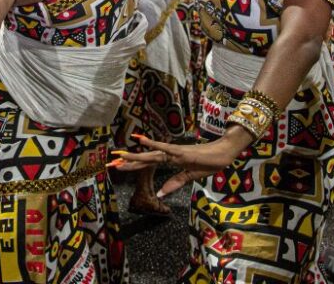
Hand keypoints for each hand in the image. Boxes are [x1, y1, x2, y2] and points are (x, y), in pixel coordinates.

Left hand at [111, 133, 245, 197]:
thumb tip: (161, 193)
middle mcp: (168, 155)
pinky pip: (164, 148)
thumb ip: (175, 183)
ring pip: (150, 154)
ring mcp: (174, 152)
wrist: (224, 153)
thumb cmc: (209, 163)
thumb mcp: (190, 177)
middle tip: (110, 163)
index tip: (117, 166)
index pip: (147, 164)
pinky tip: (140, 141)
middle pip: (144, 159)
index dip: (132, 165)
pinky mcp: (181, 151)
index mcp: (170, 161)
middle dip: (127, 162)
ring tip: (119, 155)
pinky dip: (152, 144)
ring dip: (135, 155)